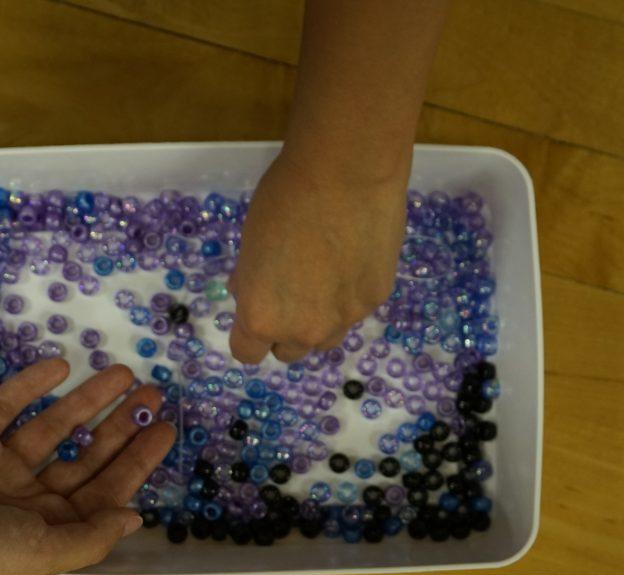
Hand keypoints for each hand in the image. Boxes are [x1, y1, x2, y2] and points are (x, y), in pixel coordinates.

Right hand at [0, 359, 173, 574]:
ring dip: (86, 399)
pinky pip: (6, 405)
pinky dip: (32, 384)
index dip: (137, 461)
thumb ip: (90, 535)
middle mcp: (28, 497)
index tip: (165, 429)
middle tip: (153, 393)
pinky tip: (61, 364)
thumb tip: (134, 516)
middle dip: (120, 426)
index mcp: (48, 530)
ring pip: (53, 425)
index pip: (104, 491)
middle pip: (86, 457)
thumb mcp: (41, 553)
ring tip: (122, 370)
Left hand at [227, 148, 408, 362]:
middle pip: (289, 351)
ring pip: (326, 338)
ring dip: (320, 320)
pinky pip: (355, 309)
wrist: (346, 172)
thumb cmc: (284, 198)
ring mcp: (345, 318)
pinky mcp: (376, 298)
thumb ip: (251, 281)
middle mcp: (304, 329)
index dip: (249, 334)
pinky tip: (352, 256)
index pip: (247, 353)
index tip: (254, 314)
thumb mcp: (250, 244)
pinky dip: (350, 293)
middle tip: (290, 291)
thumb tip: (248, 291)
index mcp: (262, 316)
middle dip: (285, 329)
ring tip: (323, 277)